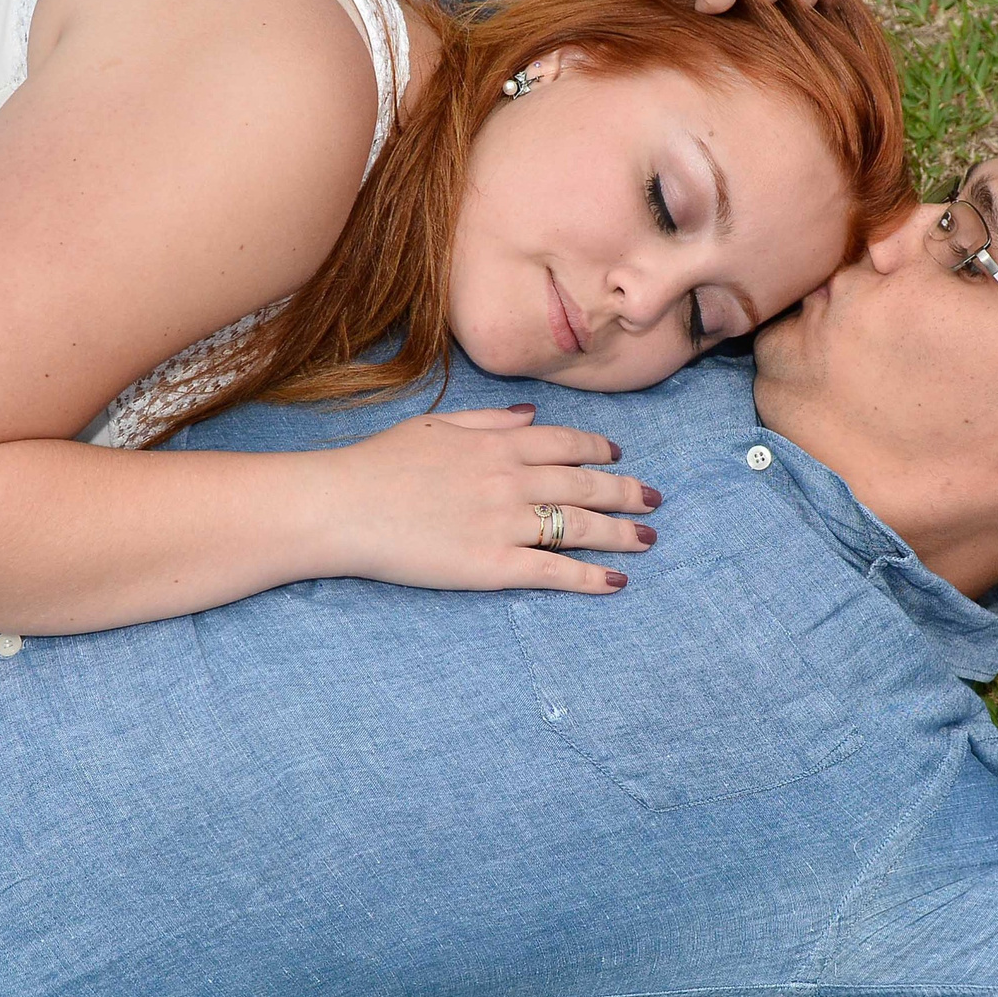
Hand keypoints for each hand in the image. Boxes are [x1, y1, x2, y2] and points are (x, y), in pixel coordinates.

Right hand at [317, 406, 660, 593]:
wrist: (344, 506)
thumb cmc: (378, 463)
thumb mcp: (435, 423)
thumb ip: (488, 420)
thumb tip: (529, 415)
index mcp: (498, 443)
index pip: (566, 444)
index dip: (599, 451)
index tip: (619, 457)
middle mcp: (512, 479)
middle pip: (586, 485)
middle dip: (626, 492)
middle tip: (653, 500)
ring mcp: (506, 523)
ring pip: (581, 527)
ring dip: (621, 533)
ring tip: (647, 539)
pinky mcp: (494, 566)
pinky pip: (555, 572)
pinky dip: (591, 578)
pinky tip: (616, 582)